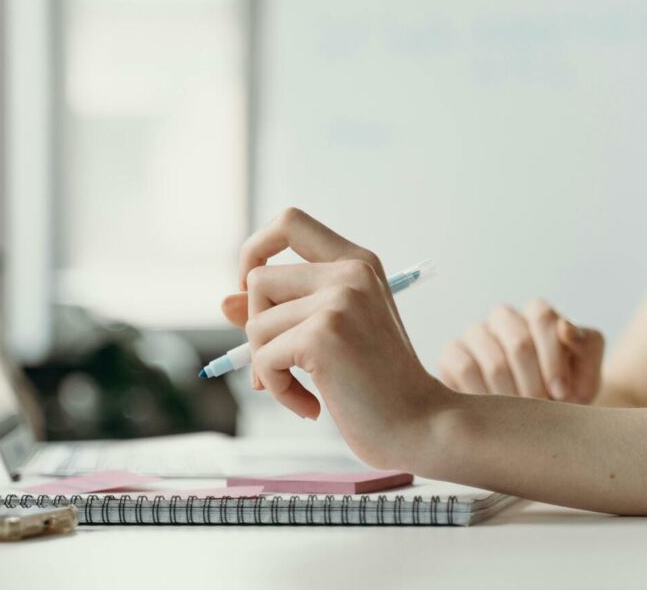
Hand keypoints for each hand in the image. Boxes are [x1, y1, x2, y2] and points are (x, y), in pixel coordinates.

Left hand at [220, 208, 453, 469]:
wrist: (422, 425)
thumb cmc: (379, 385)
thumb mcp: (330, 335)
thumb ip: (282, 311)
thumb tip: (224, 302)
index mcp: (357, 262)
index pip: (289, 221)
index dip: (256, 249)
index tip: (253, 289)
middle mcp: (350, 272)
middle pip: (259, 279)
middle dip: (257, 327)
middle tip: (282, 364)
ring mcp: (339, 301)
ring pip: (256, 324)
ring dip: (267, 367)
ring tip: (303, 390)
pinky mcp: (323, 336)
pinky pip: (264, 359)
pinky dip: (277, 390)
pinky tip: (309, 406)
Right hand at [437, 301, 604, 402]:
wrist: (536, 420)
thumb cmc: (565, 393)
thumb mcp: (587, 373)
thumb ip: (587, 347)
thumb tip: (565, 328)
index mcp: (537, 313)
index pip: (542, 316)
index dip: (554, 358)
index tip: (563, 393)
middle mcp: (504, 318)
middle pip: (519, 342)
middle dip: (535, 383)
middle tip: (542, 409)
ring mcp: (475, 334)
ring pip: (493, 361)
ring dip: (513, 396)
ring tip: (522, 415)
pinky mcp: (452, 354)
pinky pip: (465, 368)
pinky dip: (485, 395)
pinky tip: (496, 412)